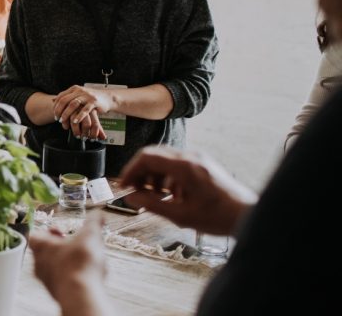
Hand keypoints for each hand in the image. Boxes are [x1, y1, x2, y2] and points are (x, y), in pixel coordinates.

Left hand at [29, 213, 110, 315]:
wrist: (81, 294)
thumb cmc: (80, 263)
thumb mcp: (90, 235)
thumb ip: (94, 222)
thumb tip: (99, 213)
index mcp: (41, 247)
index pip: (34, 236)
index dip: (47, 232)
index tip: (62, 232)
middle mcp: (39, 264)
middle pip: (44, 252)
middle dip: (60, 248)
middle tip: (75, 246)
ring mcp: (47, 281)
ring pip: (53, 268)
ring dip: (67, 263)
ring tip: (84, 261)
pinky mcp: (57, 294)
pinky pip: (62, 283)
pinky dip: (72, 278)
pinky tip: (87, 276)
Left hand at [52, 86, 109, 140]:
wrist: (107, 97)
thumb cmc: (90, 98)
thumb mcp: (78, 95)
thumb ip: (66, 97)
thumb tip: (53, 100)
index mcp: (74, 89)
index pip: (60, 96)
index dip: (55, 106)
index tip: (54, 114)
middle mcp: (79, 91)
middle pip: (64, 100)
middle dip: (59, 110)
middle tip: (57, 119)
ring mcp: (87, 96)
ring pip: (73, 104)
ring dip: (66, 113)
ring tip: (63, 121)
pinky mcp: (94, 102)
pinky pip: (85, 110)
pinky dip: (79, 116)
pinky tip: (75, 121)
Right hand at [121, 146, 256, 235]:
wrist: (250, 215)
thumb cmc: (220, 217)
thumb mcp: (181, 215)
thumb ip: (152, 205)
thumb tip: (131, 198)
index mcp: (184, 167)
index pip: (147, 157)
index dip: (131, 170)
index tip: (124, 185)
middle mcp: (191, 158)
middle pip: (154, 156)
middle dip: (141, 173)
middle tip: (135, 192)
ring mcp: (199, 160)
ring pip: (166, 160)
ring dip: (154, 176)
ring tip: (154, 197)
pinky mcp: (204, 165)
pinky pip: (178, 165)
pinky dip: (168, 177)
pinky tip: (171, 196)